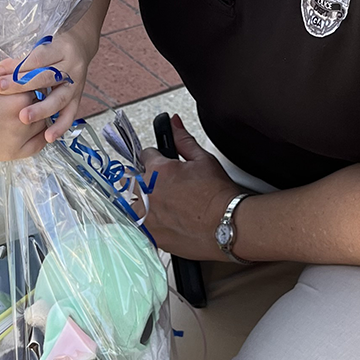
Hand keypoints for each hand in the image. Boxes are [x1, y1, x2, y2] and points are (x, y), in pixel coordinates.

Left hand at [0, 30, 93, 142]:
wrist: (80, 49)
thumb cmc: (53, 49)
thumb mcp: (41, 47)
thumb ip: (23, 59)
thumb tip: (0, 70)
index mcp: (62, 50)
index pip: (39, 57)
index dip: (19, 65)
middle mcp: (72, 68)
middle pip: (46, 77)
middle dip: (22, 85)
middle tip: (1, 89)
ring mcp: (76, 86)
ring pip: (59, 99)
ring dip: (41, 109)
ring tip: (24, 117)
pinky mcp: (77, 100)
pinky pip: (69, 115)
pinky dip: (59, 127)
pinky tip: (48, 137)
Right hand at [0, 60, 47, 159]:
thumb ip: (2, 67)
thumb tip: (12, 64)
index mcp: (21, 96)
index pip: (38, 88)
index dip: (32, 86)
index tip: (26, 87)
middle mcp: (24, 117)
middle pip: (43, 107)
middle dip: (36, 103)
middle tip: (24, 102)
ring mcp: (19, 137)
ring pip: (41, 126)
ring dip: (38, 120)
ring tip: (28, 116)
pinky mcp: (12, 152)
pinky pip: (37, 146)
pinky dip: (39, 139)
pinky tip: (35, 133)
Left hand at [138, 116, 238, 259]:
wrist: (228, 226)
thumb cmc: (218, 195)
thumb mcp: (203, 159)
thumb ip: (183, 140)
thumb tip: (173, 123)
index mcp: (157, 171)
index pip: (145, 156)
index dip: (156, 158)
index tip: (163, 164)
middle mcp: (147, 194)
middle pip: (131, 179)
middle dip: (144, 178)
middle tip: (163, 185)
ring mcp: (147, 217)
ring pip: (131, 205)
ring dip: (141, 202)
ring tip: (163, 205)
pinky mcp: (152, 237)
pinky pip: (140, 227)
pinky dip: (148, 223)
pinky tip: (165, 221)